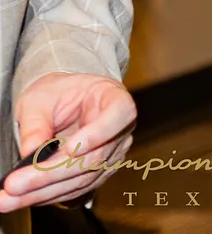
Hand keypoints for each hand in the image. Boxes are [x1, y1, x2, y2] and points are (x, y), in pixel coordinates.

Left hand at [0, 73, 135, 211]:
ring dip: (43, 192)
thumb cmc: (59, 94)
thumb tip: (30, 150)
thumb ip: (36, 122)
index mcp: (114, 99)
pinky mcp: (97, 173)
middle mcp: (119, 130)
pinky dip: (46, 195)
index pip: (120, 115)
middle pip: (94, 158)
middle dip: (51, 174)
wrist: (64, 103)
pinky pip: (74, 190)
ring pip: (82, 179)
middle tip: (16, 185)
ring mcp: (111, 154)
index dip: (99, 134)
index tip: (69, 149)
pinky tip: (23, 198)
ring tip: (9, 198)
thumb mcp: (40, 98)